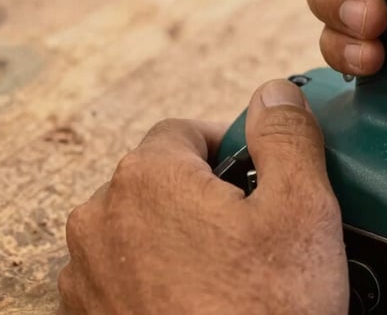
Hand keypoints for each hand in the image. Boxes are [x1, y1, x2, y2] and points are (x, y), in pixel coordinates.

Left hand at [58, 80, 347, 314]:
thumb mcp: (301, 210)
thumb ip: (286, 135)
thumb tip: (272, 93)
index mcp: (145, 177)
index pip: (185, 131)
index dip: (228, 148)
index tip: (258, 178)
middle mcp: (100, 219)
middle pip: (160, 178)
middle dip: (204, 194)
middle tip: (251, 232)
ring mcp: (85, 277)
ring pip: (141, 227)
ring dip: (179, 236)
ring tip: (228, 274)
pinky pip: (124, 275)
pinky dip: (155, 278)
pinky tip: (198, 304)